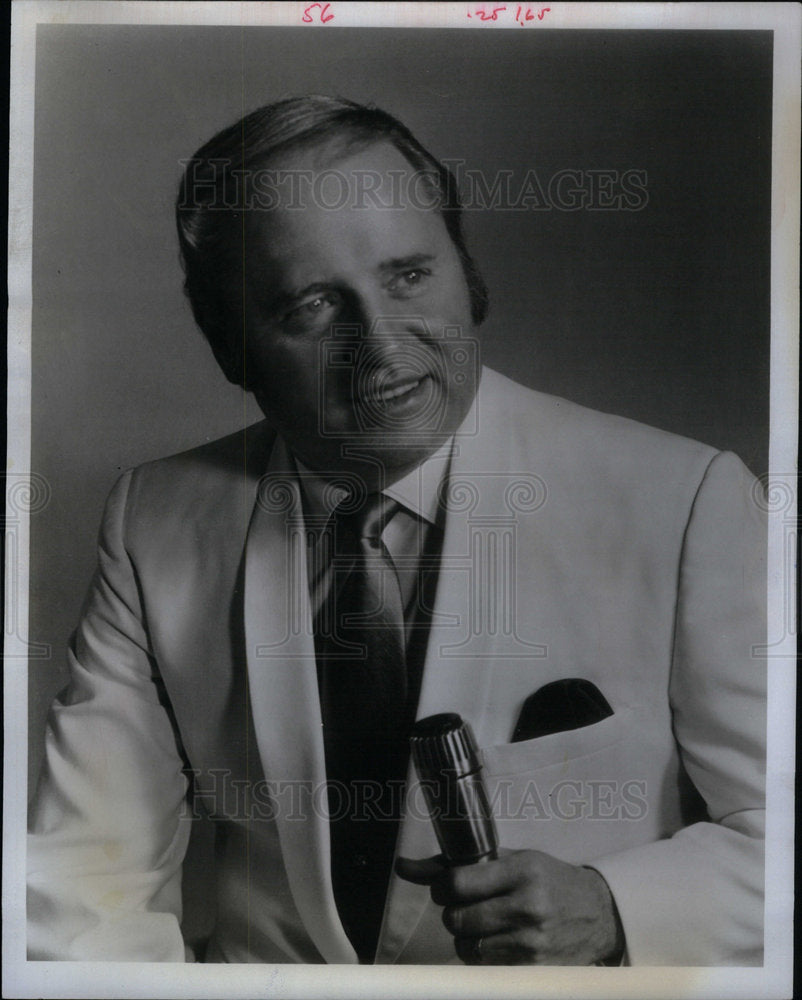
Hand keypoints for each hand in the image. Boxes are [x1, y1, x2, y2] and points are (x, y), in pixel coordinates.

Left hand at [395, 848, 624, 964]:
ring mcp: (531, 943)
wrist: (598, 914)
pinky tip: (499, 940)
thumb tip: (402, 867)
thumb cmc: (549, 880)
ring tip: (485, 923)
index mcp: (521, 871)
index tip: (447, 886)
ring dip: (467, 937)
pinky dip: (483, 955)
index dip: (442, 887)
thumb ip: (457, 864)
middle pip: (457, 919)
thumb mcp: (511, 859)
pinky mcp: (533, 970)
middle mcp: (527, 907)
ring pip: (467, 947)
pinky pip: (485, 966)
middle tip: (467, 905)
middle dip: (453, 913)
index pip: (457, 883)